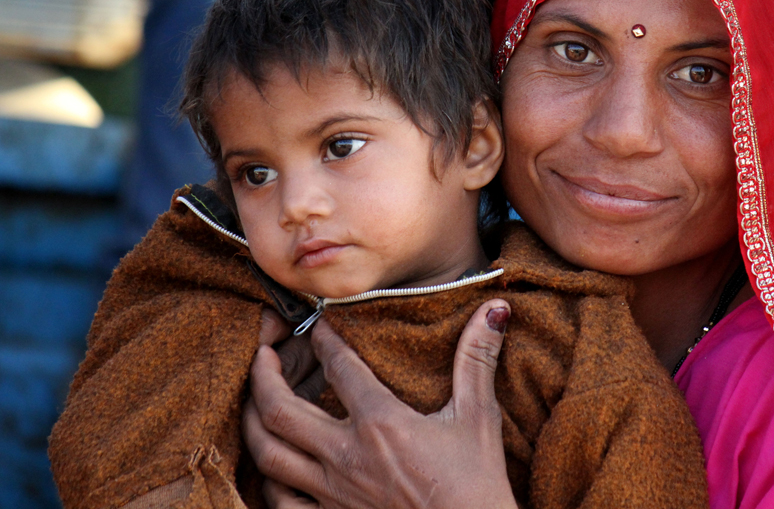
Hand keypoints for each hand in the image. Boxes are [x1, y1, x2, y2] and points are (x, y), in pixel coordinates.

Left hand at [242, 300, 516, 508]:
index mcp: (382, 424)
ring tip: (257, 400)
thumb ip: (477, 359)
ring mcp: (332, 495)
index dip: (324, 338)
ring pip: (268, 454)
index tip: (318, 323)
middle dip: (262, 375)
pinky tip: (276, 461)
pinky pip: (279, 501)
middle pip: (279, 410)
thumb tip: (494, 309)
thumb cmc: (477, 485)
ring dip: (254, 422)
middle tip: (263, 354)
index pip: (339, 366)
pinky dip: (268, 478)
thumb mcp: (479, 417)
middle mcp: (348, 457)